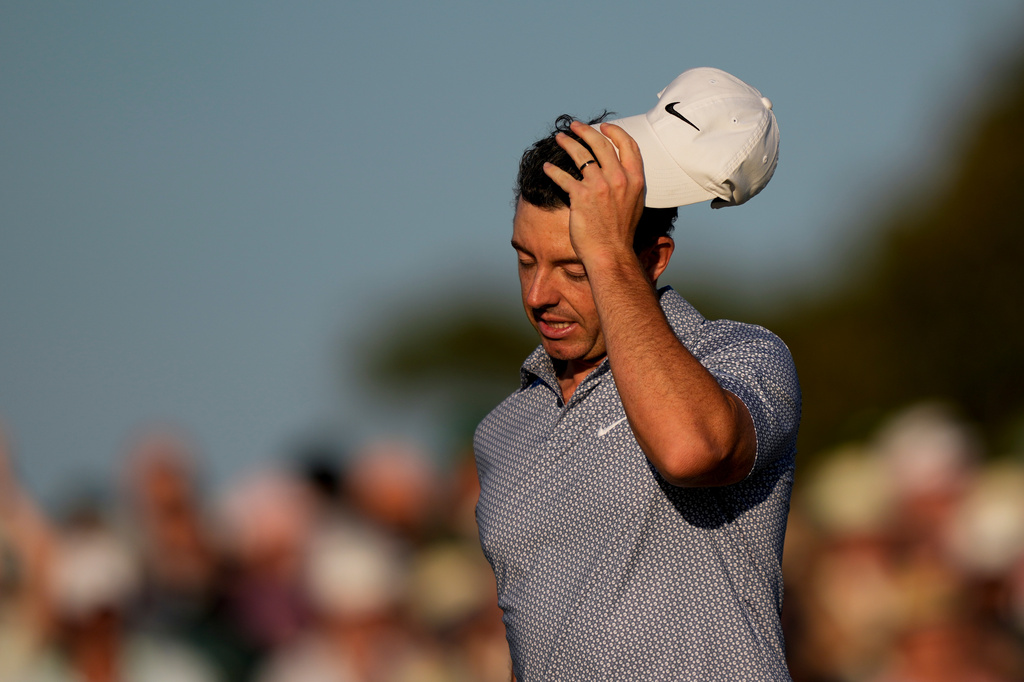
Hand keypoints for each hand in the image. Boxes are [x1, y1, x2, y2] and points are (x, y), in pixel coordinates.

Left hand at [542, 120, 645, 265]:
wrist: (611, 253)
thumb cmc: (621, 233)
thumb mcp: (634, 203)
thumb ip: (628, 184)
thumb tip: (619, 170)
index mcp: (635, 179)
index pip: (628, 145)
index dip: (615, 132)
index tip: (604, 126)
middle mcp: (618, 178)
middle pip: (600, 144)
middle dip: (586, 130)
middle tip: (575, 125)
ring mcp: (599, 186)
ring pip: (580, 154)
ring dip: (567, 143)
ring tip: (559, 138)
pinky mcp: (580, 197)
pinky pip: (563, 177)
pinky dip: (553, 171)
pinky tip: (547, 168)